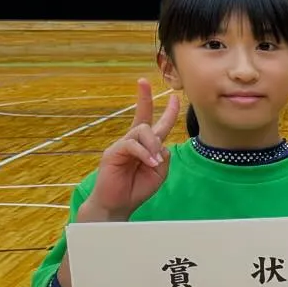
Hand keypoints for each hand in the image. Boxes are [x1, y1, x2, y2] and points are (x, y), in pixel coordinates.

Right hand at [81, 79, 179, 221]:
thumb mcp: (159, 172)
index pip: (157, 124)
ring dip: (153, 144)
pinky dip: (144, 153)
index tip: (174, 96)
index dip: (167, 111)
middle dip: (144, 98)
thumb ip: (164, 156)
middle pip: (143, 118)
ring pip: (142, 130)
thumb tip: (160, 143)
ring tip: (154, 162)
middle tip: (143, 81)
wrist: (118, 204)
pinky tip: (150, 163)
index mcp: (147, 146)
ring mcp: (122, 145)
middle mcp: (134, 142)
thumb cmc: (138, 188)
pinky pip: (132, 144)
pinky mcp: (113, 152)